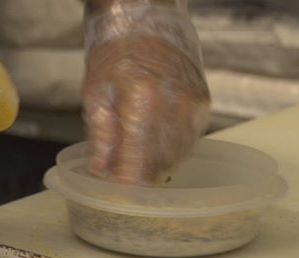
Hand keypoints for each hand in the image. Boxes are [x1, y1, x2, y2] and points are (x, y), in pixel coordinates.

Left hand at [83, 1, 209, 183]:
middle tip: (123, 182)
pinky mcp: (203, 106)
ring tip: (136, 164)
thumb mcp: (96, 95)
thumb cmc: (116, 53)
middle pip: (158, 165)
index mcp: (141, 102)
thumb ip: (100, 138)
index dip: (125, 186)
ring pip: (175, 158)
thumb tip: (100, 173)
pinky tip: (154, 148)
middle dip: (138, 179)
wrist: (148, 20)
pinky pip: (188, 143)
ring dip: (155, 168)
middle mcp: (173, 106)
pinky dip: (171, 153)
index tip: (116, 197)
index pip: (136, 162)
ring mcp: (192, 106)